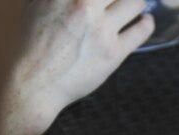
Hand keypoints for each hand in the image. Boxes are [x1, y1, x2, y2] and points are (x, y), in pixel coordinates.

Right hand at [2, 0, 153, 134]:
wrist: (35, 83)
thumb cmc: (32, 45)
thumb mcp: (36, 4)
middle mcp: (86, 6)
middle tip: (117, 1)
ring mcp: (102, 30)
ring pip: (135, 2)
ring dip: (137, 1)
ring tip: (136, 4)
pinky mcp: (113, 53)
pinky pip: (141, 31)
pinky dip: (146, 23)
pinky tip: (145, 20)